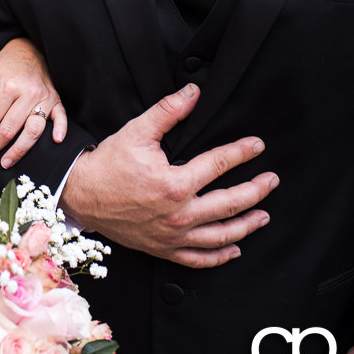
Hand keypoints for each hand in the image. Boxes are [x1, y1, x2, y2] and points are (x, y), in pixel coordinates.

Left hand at [0, 37, 67, 167]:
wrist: (29, 49)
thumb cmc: (4, 66)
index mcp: (7, 86)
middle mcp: (27, 93)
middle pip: (8, 130)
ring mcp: (44, 98)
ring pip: (33, 131)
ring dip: (19, 150)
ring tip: (5, 162)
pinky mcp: (56, 100)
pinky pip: (61, 118)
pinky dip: (60, 130)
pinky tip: (55, 142)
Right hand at [60, 82, 278, 266]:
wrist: (82, 194)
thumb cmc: (109, 164)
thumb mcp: (137, 131)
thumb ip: (169, 112)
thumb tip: (193, 93)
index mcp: (175, 184)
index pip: (219, 165)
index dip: (241, 153)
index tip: (257, 146)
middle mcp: (179, 214)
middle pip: (230, 203)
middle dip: (256, 191)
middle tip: (271, 181)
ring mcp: (173, 236)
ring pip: (221, 236)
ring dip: (247, 225)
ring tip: (263, 216)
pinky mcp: (164, 249)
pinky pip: (198, 260)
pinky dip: (220, 256)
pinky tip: (234, 249)